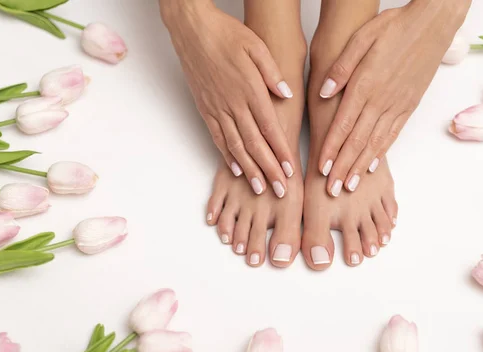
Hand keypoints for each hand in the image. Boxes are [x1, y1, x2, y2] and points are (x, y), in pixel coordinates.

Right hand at [160, 0, 294, 196]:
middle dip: (268, 170)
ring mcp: (217, 108)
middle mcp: (233, 104)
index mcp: (250, 89)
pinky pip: (217, 137)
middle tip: (280, 190)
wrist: (191, 29)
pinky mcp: (205, 109)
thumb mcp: (256, 46)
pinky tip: (235, 169)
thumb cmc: (225, 34)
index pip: (269, 127)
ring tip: (260, 188)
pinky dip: (226, 156)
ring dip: (249, 169)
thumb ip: (272, 73)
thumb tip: (286, 94)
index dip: (280, 151)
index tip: (290, 170)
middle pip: (254, 144)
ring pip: (235, 146)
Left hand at [317, 0, 469, 195]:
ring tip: (349, 186)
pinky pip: (392, 134)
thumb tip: (324, 92)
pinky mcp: (409, 106)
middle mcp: (381, 100)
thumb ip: (341, 67)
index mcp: (366, 85)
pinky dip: (380, 153)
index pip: (343, 125)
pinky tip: (371, 166)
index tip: (321, 168)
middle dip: (342, 168)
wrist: (433, 24)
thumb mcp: (362, 37)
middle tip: (332, 191)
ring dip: (360, 167)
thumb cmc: (395, 26)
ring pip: (375, 143)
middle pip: (357, 141)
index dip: (331, 149)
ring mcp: (397, 105)